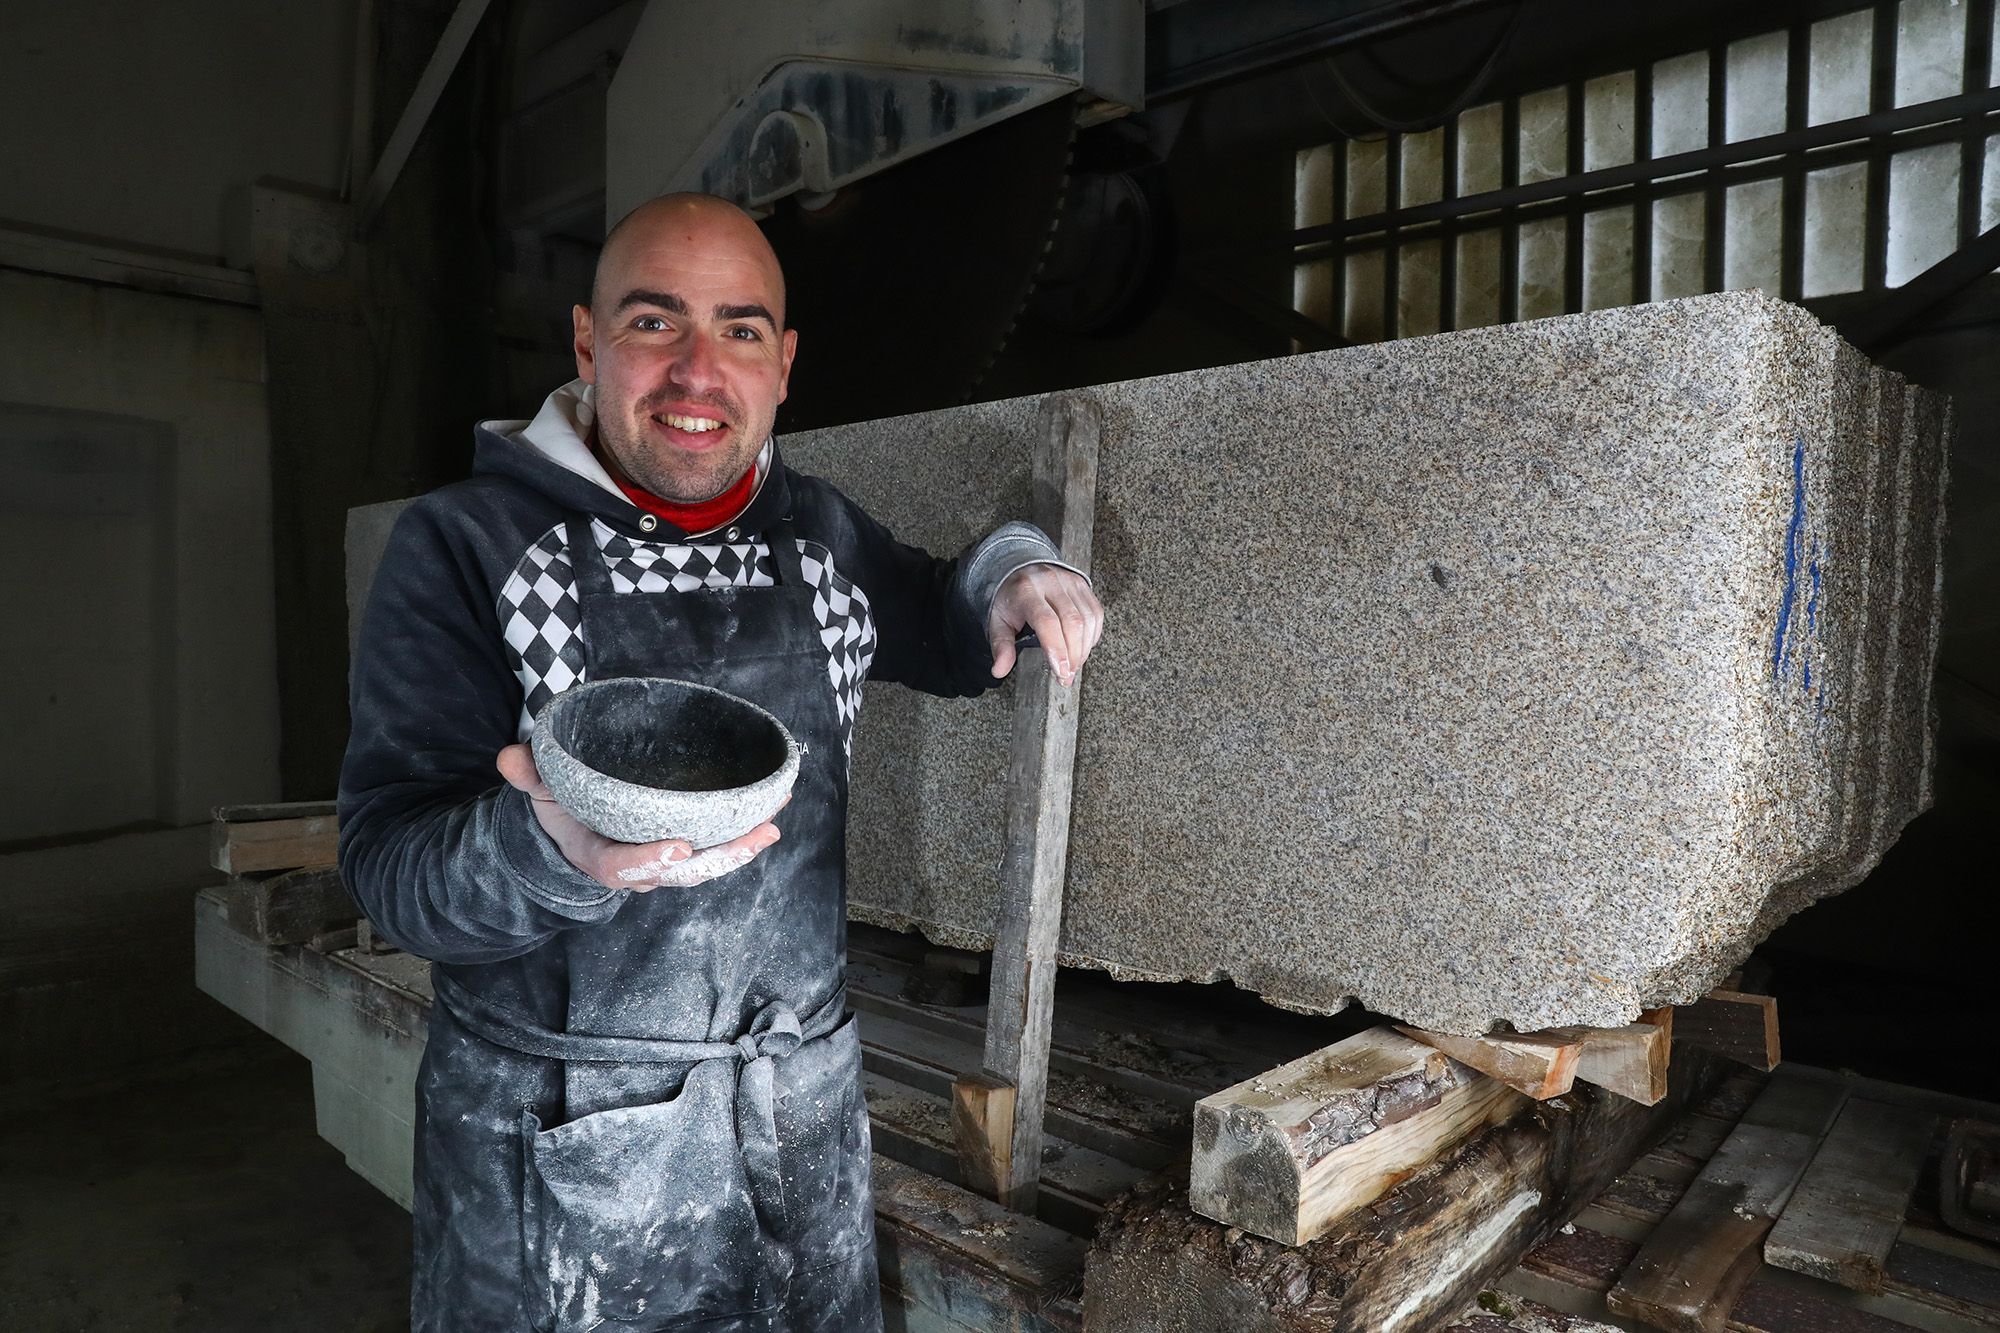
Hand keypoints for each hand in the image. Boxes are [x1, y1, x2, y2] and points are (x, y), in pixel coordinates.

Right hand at [496, 744, 782, 891]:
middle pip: (680, 872)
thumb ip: (529, 774)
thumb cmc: (561, 809)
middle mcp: (636, 868)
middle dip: (719, 857)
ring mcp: (661, 863)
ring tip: (772, 826)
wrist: (570, 835)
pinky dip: (741, 835)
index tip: (677, 847)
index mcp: (598, 855)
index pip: (622, 868)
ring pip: (704, 865)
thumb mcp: (540, 790)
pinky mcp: (682, 852)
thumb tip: (511, 756)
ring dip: (740, 847)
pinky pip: (713, 850)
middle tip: (755, 835)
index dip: (649, 860)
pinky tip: (771, 813)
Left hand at [987, 564, 1103, 686]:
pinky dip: (1093, 635)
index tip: (1060, 671)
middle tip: (1066, 676)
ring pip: (1088, 619)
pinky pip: (1095, 613)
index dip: (1057, 649)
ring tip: (1074, 665)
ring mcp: (1069, 581)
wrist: (1019, 568)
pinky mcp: (1082, 584)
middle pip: (1072, 622)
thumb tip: (1000, 670)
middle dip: (1073, 655)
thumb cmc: (1010, 598)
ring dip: (1084, 648)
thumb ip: (1001, 646)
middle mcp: (1050, 582)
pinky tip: (1083, 647)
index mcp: (1025, 591)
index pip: (1046, 621)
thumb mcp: (997, 621)